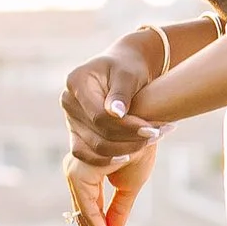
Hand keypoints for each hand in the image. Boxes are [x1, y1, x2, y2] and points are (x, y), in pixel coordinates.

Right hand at [62, 36, 164, 165]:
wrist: (125, 67)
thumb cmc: (129, 66)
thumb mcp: (128, 74)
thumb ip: (121, 93)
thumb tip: (116, 114)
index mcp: (76, 82)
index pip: (100, 115)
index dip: (126, 127)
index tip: (152, 129)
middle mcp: (68, 101)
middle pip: (98, 133)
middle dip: (130, 139)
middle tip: (158, 135)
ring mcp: (70, 119)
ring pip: (95, 147)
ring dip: (125, 149)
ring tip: (152, 140)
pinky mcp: (77, 132)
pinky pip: (87, 154)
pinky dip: (108, 159)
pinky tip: (129, 156)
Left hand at [64, 134, 155, 225]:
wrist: (147, 120)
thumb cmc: (140, 146)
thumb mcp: (130, 185)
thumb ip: (118, 210)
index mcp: (85, 178)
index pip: (91, 216)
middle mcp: (76, 176)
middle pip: (86, 223)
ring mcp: (76, 175)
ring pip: (87, 221)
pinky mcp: (82, 174)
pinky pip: (91, 211)